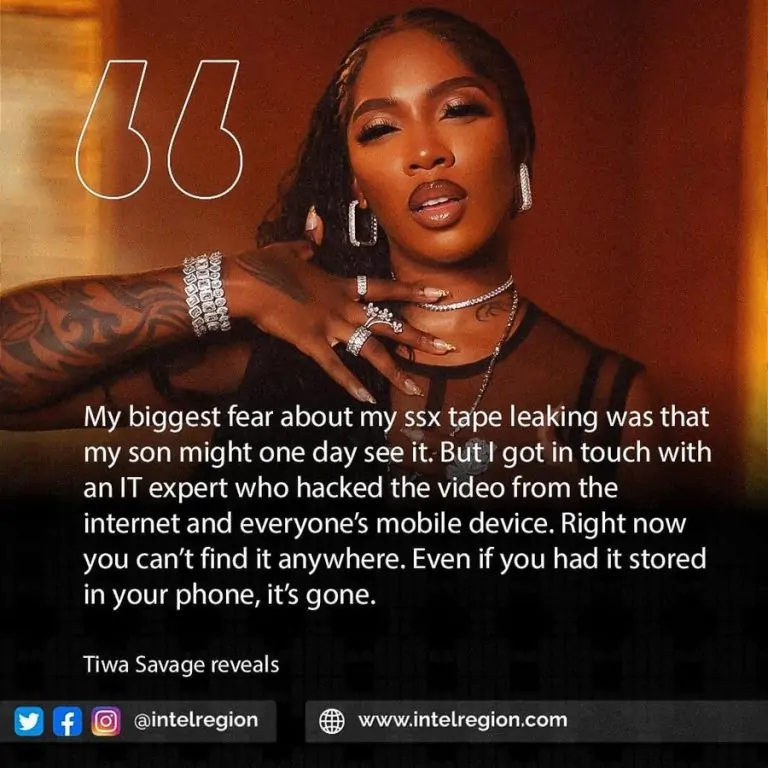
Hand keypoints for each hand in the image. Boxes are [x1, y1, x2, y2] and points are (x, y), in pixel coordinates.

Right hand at [226, 207, 454, 402]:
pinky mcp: (313, 344)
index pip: (385, 288)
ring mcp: (331, 327)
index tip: (440, 294)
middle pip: (390, 323)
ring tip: (416, 389)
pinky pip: (336, 368)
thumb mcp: (291, 248)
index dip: (414, 290)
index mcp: (341, 285)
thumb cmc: (266, 265)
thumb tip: (314, 226)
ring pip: (372, 351)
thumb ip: (308, 242)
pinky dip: (351, 385)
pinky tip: (367, 400)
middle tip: (449, 347)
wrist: (246, 283)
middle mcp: (344, 307)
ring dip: (396, 371)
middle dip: (420, 337)